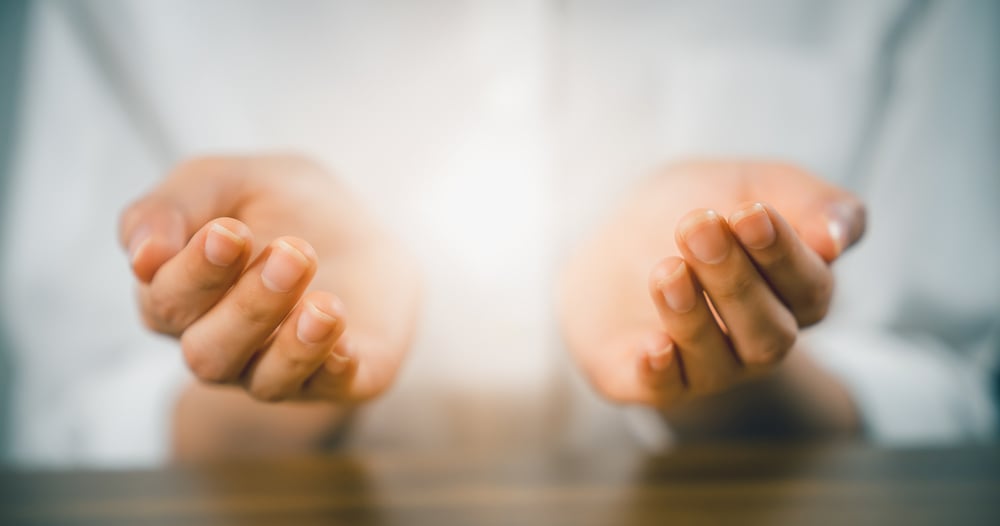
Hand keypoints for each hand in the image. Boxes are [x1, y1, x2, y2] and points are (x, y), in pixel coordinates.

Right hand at [119, 155, 419, 403]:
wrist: (365, 222)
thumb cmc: (280, 203)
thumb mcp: (227, 181)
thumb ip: (173, 207)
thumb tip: (143, 254)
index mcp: (180, 297)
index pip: (166, 301)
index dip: (195, 271)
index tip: (229, 230)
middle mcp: (220, 344)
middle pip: (209, 351)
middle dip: (249, 305)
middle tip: (293, 254)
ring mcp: (277, 368)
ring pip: (265, 380)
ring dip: (293, 345)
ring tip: (325, 305)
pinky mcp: (337, 379)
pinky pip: (329, 389)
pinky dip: (335, 368)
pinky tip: (346, 341)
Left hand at [558, 161, 864, 408]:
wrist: (618, 230)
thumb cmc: (701, 208)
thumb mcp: (755, 184)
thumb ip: (812, 203)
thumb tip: (837, 238)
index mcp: (795, 294)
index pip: (808, 287)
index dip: (782, 254)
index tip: (749, 212)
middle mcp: (758, 340)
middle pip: (767, 332)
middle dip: (734, 280)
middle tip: (698, 228)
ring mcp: (705, 366)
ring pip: (717, 361)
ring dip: (693, 317)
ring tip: (668, 270)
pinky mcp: (646, 377)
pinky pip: (663, 390)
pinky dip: (659, 372)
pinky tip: (652, 346)